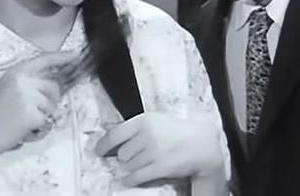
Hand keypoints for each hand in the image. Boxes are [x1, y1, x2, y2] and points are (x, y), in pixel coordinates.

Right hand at [0, 51, 80, 163]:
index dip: (62, 57)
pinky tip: (23, 127)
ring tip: (25, 118)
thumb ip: (28, 81)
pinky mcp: (32, 114)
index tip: (75, 54)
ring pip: (52, 103)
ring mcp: (28, 97)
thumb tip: (54, 80)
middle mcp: (24, 81)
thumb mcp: (7, 88)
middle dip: (51, 99)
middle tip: (35, 110)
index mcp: (16, 72)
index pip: (44, 59)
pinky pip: (46, 117)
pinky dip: (39, 125)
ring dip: (44, 112)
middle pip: (53, 86)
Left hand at [95, 112, 223, 186]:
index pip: (115, 133)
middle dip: (125, 158)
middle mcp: (147, 134)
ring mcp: (153, 151)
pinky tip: (130, 179)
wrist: (201, 144)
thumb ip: (137, 129)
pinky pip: (136, 177)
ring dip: (130, 168)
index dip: (103, 144)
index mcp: (144, 120)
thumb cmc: (177, 131)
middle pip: (122, 153)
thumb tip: (115, 143)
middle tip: (133, 158)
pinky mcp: (160, 167)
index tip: (97, 151)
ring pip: (128, 165)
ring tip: (141, 165)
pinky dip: (130, 180)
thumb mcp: (156, 121)